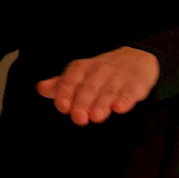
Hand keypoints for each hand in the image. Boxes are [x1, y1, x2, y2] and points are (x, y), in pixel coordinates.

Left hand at [35, 46, 160, 125]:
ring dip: (102, 104)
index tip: (62, 107)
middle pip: (89, 87)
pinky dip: (125, 100)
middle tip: (78, 119)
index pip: (71, 80)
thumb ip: (62, 85)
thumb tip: (41, 88)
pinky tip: (119, 108)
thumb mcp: (81, 76)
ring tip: (96, 117)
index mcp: (82, 68)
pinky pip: (130, 92)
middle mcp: (100, 71)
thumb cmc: (103, 73)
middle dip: (83, 102)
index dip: (66, 93)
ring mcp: (119, 77)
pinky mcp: (136, 84)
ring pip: (108, 91)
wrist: (137, 59)